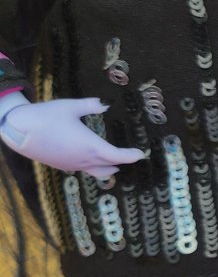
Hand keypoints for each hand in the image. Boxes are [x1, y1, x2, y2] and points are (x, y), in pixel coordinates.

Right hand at [0, 95, 146, 179]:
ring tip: (115, 165)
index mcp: (91, 146)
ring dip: (107, 168)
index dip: (132, 156)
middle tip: (131, 157)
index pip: (118, 156)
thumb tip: (105, 104)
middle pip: (109, 166)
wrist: (18, 131)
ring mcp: (72, 165)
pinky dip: (92, 167)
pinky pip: (82, 170)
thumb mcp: (71, 106)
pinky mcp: (62, 166)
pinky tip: (90, 161)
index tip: (141, 153)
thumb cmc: (46, 116)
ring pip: (96, 172)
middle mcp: (84, 159)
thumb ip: (91, 105)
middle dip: (121, 162)